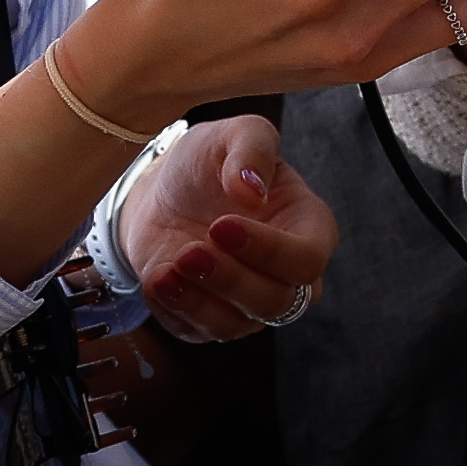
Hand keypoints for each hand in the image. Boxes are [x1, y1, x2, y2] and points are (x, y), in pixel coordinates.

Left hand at [120, 114, 340, 343]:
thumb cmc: (210, 162)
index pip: (307, 259)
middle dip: (231, 280)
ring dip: (198, 301)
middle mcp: (286, 274)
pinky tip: (158, 277)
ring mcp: (249, 303)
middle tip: (191, 251)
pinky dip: (174, 309)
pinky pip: (197, 332)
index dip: (269, 251)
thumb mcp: (234, 133)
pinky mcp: (209, 320)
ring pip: (237, 326)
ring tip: (167, 269)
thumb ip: (252, 149)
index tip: (222, 224)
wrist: (162, 192)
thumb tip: (252, 190)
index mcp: (309, 228)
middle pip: (278, 302)